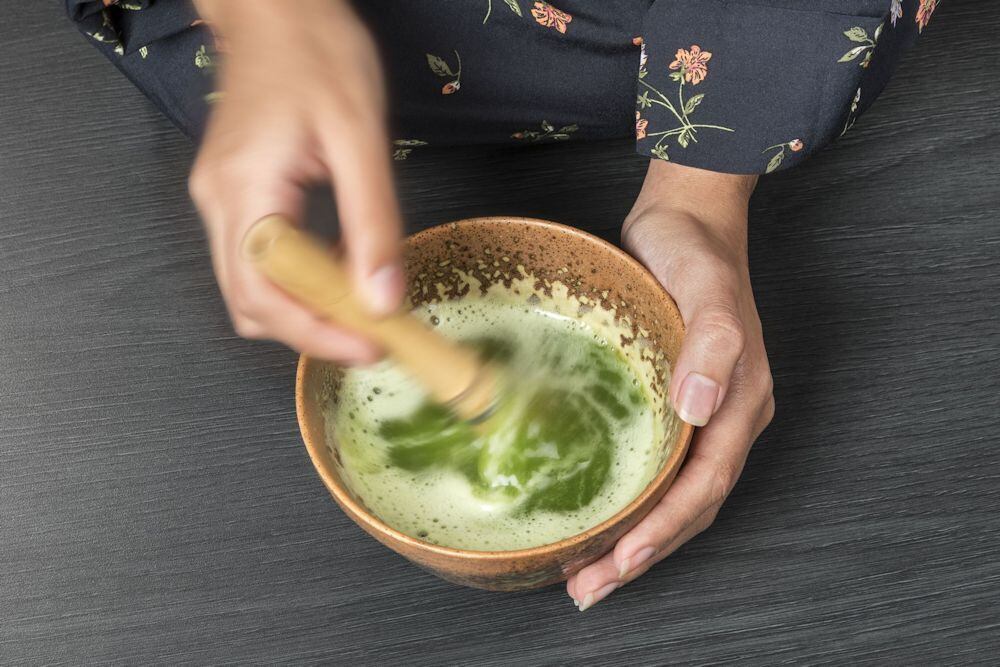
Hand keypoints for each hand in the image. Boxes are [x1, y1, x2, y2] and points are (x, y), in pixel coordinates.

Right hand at [189, 0, 402, 362]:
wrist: (277, 8)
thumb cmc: (316, 52)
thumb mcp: (360, 136)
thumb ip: (373, 222)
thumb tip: (383, 297)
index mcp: (245, 188)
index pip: (266, 294)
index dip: (318, 334)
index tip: (372, 346)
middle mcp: (219, 201)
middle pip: (250, 303)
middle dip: (312, 332)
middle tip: (374, 335)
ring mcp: (219, 199)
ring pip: (252, 289)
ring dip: (306, 312)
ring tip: (364, 309)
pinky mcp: (233, 195)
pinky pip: (259, 261)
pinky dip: (299, 283)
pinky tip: (340, 274)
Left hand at [567, 160, 773, 609]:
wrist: (687, 220)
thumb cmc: (696, 251)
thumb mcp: (706, 287)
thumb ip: (713, 342)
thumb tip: (702, 408)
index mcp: (740, 403)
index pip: (703, 486)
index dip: (664, 529)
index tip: (620, 561)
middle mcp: (722, 419)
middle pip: (686, 506)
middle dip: (641, 553)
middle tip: (588, 588)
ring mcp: (697, 415)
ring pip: (669, 495)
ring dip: (632, 538)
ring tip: (587, 573)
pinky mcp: (668, 403)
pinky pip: (652, 467)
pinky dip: (627, 501)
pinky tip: (595, 514)